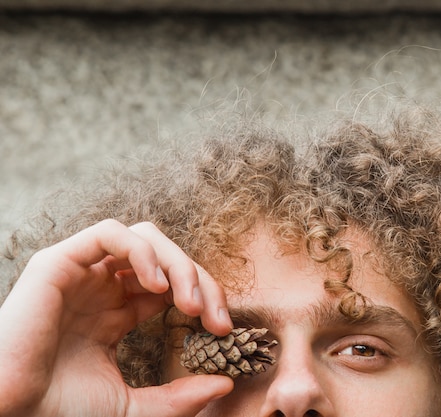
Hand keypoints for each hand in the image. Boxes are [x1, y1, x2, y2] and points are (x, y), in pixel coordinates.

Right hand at [0, 219, 234, 416]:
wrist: (11, 412)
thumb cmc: (60, 410)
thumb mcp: (132, 407)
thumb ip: (177, 398)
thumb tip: (225, 385)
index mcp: (118, 312)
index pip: (174, 286)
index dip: (205, 298)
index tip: (224, 330)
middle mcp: (104, 287)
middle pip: (168, 259)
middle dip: (201, 282)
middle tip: (216, 319)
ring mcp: (84, 273)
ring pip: (146, 238)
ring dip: (178, 264)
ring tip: (189, 304)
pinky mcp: (61, 262)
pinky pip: (110, 234)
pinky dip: (142, 252)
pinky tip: (157, 287)